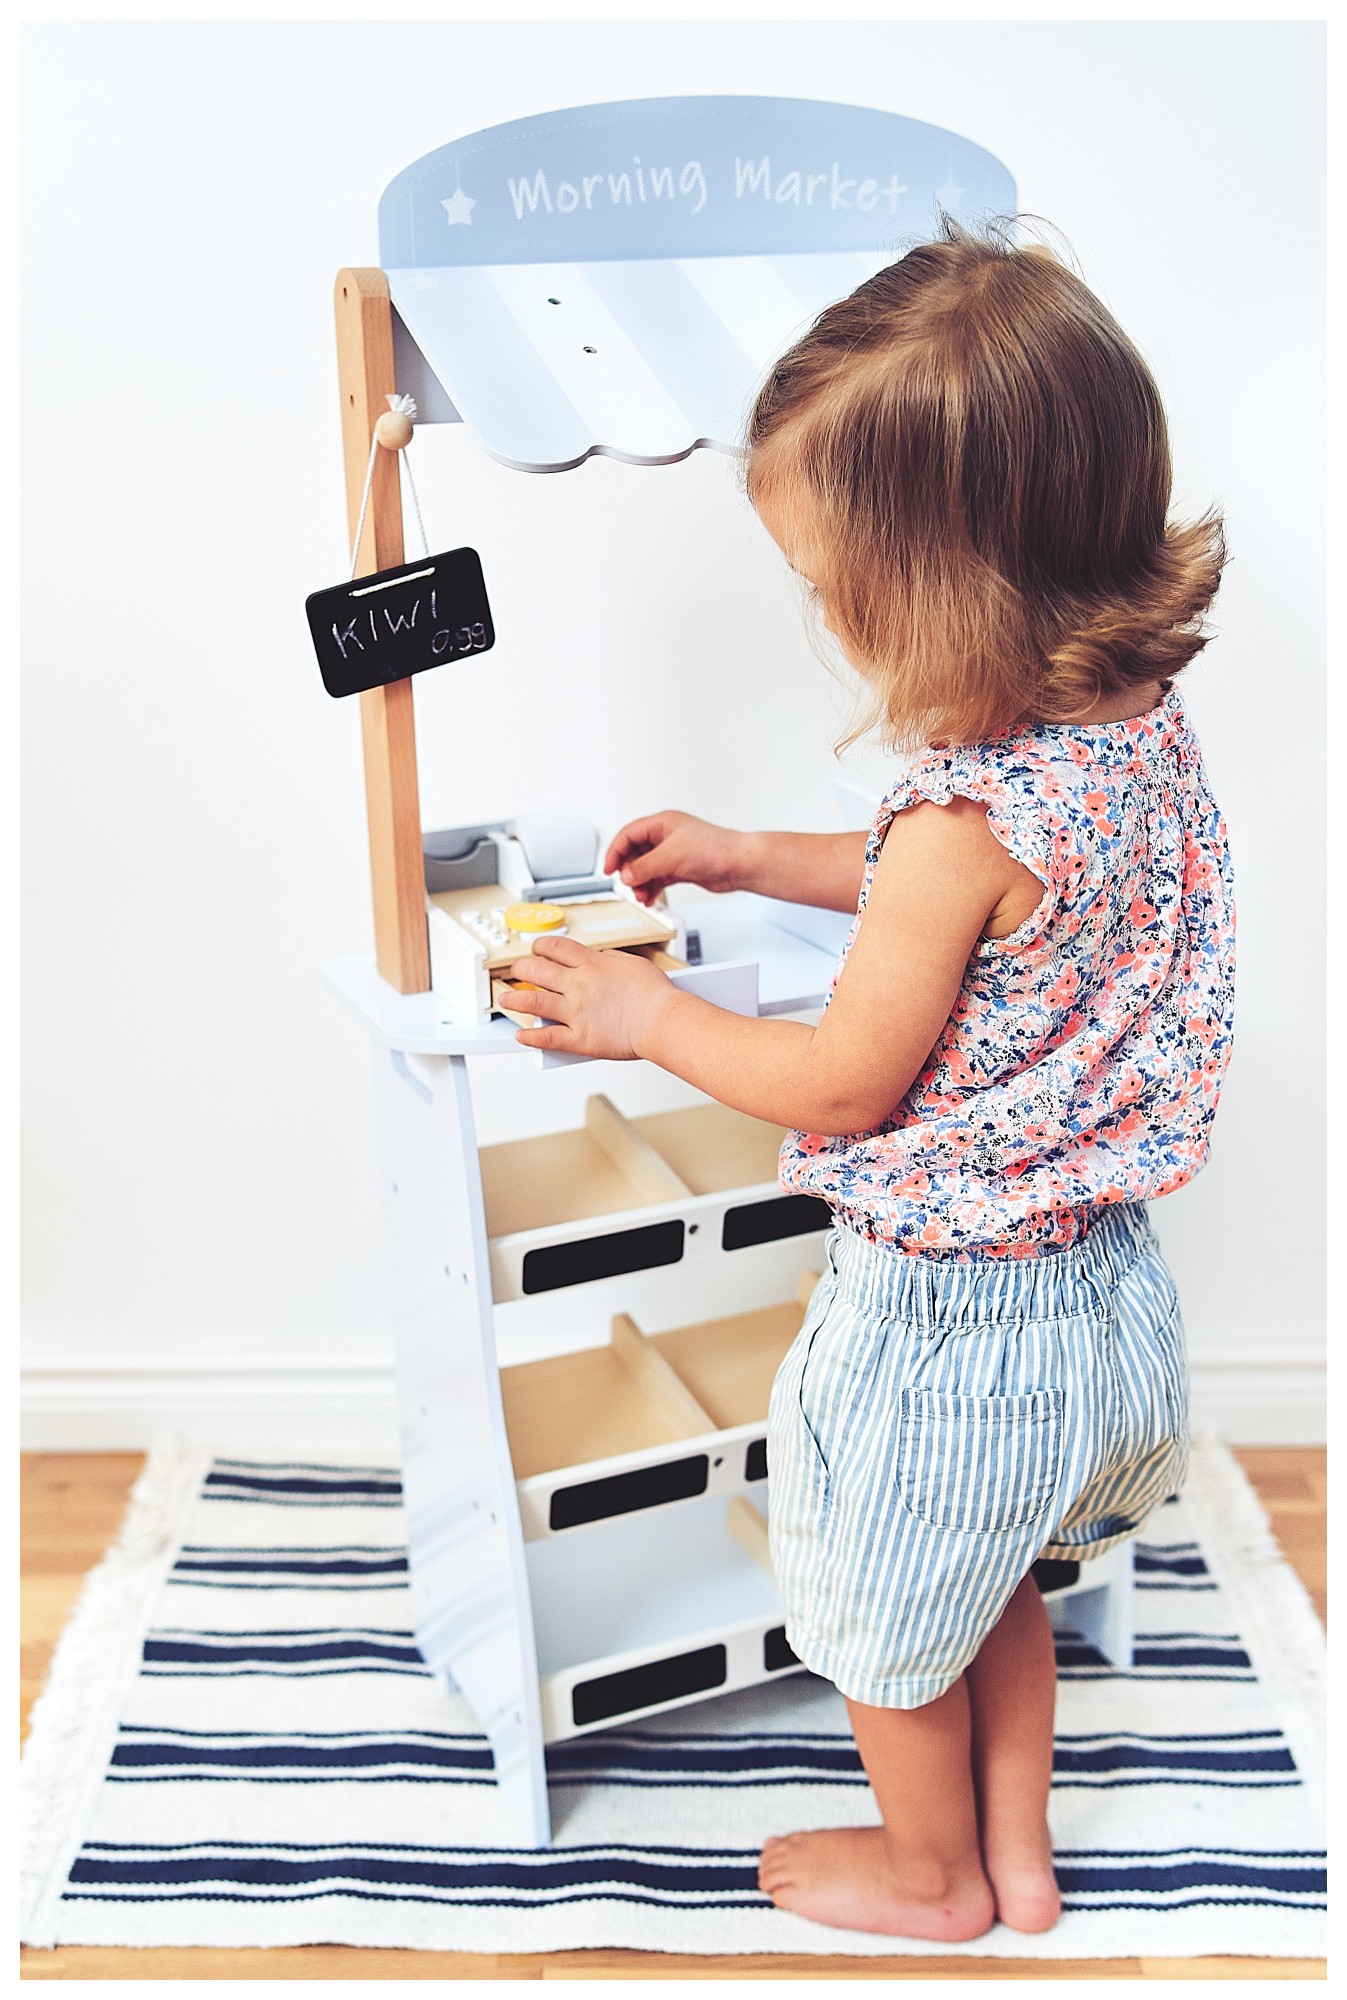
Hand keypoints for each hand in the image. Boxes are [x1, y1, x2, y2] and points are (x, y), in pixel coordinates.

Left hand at [507, 936, 673, 1059]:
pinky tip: (521, 1035)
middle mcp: (578, 986)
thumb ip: (611, 960)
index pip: (557, 948)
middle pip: (537, 970)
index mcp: (592, 965)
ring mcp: (575, 1012)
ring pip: (533, 1001)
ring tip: (506, 998)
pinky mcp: (579, 1038)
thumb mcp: (633, 964)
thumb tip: (598, 959)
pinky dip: (530, 1036)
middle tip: (517, 970)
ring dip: (515, 999)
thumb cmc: (655, 995)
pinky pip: (547, 1037)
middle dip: (521, 968)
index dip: (541, 946)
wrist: (662, 1020)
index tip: (536, 949)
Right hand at [604, 811, 746, 905]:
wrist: (738, 864)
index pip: (628, 834)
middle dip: (629, 870)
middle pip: (635, 852)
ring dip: (640, 883)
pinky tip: (650, 898)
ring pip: (646, 868)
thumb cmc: (715, 849)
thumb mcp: (671, 856)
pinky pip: (658, 878)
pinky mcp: (681, 868)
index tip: (608, 869)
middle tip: (627, 884)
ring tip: (641, 895)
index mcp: (662, 824)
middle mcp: (667, 837)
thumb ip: (645, 866)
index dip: (615, 851)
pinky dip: (651, 888)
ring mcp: (674, 853)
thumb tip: (627, 875)